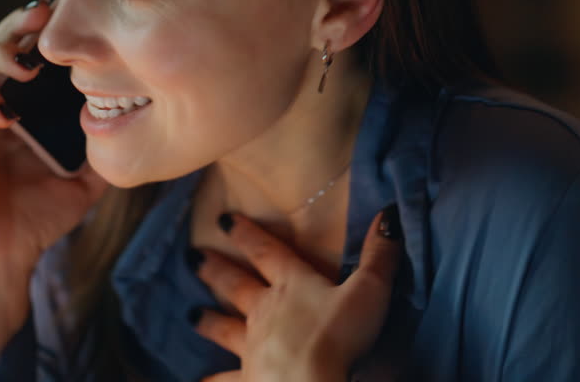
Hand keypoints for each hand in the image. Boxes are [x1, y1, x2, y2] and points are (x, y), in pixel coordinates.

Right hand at [0, 0, 107, 272]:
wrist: (5, 255)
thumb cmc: (42, 216)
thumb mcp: (85, 176)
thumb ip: (104, 146)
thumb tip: (139, 118)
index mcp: (23, 106)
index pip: (30, 54)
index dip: (44, 31)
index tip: (71, 13)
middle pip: (0, 45)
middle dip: (19, 24)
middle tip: (44, 12)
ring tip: (27, 67)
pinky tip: (5, 112)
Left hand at [191, 206, 402, 381]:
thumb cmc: (338, 336)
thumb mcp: (368, 291)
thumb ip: (379, 255)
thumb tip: (389, 213)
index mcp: (292, 286)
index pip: (267, 252)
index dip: (247, 234)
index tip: (223, 218)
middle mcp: (265, 313)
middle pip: (236, 286)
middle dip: (215, 270)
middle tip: (192, 257)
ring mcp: (252, 348)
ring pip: (225, 331)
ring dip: (209, 322)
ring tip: (189, 315)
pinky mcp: (248, 379)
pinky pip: (226, 381)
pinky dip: (212, 380)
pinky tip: (198, 380)